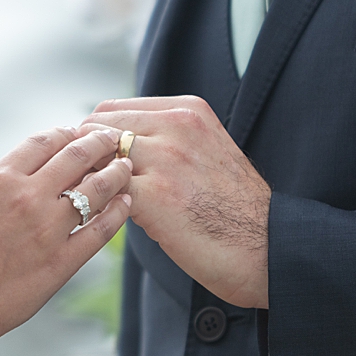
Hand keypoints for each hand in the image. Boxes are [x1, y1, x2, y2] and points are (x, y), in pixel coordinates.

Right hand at [0, 126, 131, 352]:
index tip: (79, 132)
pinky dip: (118, 213)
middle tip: (114, 140)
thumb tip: (27, 175)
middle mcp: (27, 196)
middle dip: (100, 142)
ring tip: (126, 167)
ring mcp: (47, 228)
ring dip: (116, 173)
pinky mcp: (62, 261)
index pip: (45, 140)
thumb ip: (2, 187)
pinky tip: (126, 204)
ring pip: (97, 189)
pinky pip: (101, 230)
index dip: (68, 132)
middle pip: (77, 155)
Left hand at [82, 96, 270, 308]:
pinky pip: (103, 190)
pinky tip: (108, 221)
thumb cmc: (234, 210)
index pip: (113, 109)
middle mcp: (176, 125)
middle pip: (97, 126)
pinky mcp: (156, 195)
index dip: (98, 139)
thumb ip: (168, 140)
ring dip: (90, 180)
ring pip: (96, 156)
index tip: (99, 165)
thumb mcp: (207, 152)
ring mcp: (165, 158)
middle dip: (88, 157)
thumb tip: (118, 148)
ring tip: (99, 204)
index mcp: (187, 111)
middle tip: (90, 186)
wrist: (267, 247)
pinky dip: (97, 204)